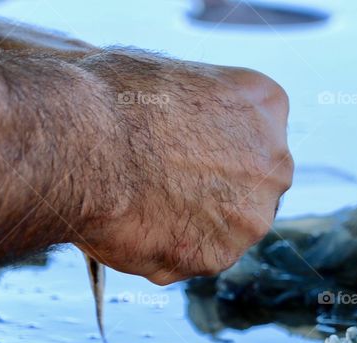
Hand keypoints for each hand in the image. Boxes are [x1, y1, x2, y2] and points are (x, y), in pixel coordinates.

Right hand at [75, 51, 293, 284]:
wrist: (82, 148)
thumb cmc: (112, 99)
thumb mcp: (167, 72)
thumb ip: (197, 102)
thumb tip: (183, 118)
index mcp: (267, 104)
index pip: (254, 128)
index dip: (212, 136)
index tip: (180, 139)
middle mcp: (274, 165)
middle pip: (248, 183)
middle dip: (212, 183)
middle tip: (161, 177)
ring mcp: (250, 218)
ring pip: (224, 225)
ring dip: (190, 219)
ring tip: (141, 200)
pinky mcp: (218, 257)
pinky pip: (194, 256)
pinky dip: (166, 248)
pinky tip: (135, 225)